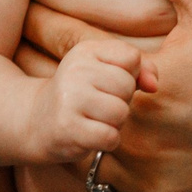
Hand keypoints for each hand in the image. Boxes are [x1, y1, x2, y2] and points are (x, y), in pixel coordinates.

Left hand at [25, 0, 191, 191]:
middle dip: (49, 86)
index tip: (31, 17)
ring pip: (82, 159)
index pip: (76, 56)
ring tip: (33, 115)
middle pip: (71, 110)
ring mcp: (156, 181)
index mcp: (149, 82)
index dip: (50, 32)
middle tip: (13, 67)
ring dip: (62, 136)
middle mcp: (145, 137)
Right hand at [33, 38, 154, 162]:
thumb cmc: (82, 95)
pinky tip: (92, 136)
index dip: (129, 76)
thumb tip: (154, 85)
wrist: (37, 122)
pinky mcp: (68, 128)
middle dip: (121, 101)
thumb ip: (139, 69)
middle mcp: (75, 70)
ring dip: (115, 123)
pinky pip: (110, 136)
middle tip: (99, 106)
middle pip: (127, 86)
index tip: (109, 84)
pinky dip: (108, 141)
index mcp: (85, 50)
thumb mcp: (106, 71)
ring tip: (96, 120)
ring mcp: (69, 99)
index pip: (132, 58)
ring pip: (121, 112)